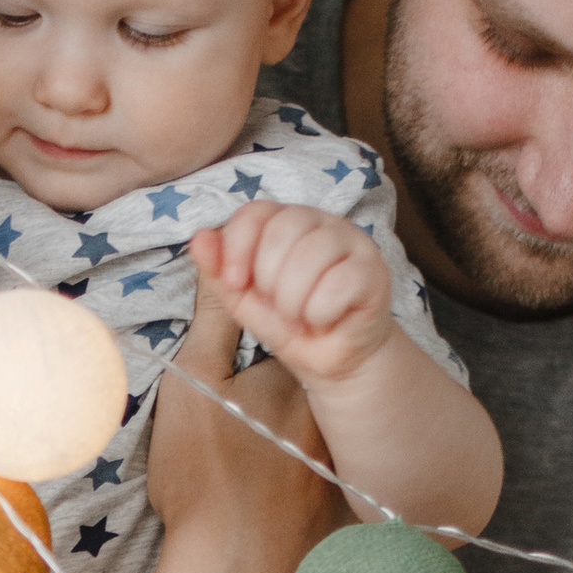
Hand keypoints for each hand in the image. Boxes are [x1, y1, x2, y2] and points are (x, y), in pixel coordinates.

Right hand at [141, 276, 336, 572]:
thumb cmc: (205, 478)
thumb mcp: (196, 383)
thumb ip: (216, 316)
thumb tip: (220, 251)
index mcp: (301, 378)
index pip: (286, 337)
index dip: (249, 354)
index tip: (224, 389)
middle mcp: (334, 417)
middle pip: (301, 390)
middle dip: (270, 401)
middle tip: (231, 438)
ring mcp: (342, 468)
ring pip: (313, 438)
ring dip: (284, 445)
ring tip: (245, 474)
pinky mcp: (343, 514)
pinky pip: (324, 485)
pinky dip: (298, 489)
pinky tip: (267, 507)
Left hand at [192, 200, 393, 386]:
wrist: (334, 360)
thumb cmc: (291, 324)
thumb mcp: (244, 301)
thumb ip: (219, 271)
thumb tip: (198, 238)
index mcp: (287, 221)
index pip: (256, 211)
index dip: (238, 246)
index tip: (234, 282)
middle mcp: (322, 221)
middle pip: (283, 229)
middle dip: (269, 280)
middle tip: (279, 307)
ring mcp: (353, 241)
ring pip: (312, 254)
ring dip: (295, 300)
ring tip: (301, 316)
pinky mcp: (374, 269)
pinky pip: (338, 284)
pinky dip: (321, 313)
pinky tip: (326, 320)